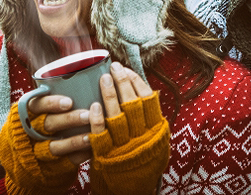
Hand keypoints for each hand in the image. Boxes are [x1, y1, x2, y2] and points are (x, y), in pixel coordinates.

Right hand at [24, 93, 92, 164]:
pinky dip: (77, 157)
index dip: (52, 103)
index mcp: (30, 112)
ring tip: (90, 135)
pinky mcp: (50, 163)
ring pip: (54, 146)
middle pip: (48, 124)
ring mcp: (39, 148)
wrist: (25, 152)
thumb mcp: (42, 103)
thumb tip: (88, 63)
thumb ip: (59, 87)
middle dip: (68, 120)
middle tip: (87, 115)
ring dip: (73, 141)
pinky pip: (63, 161)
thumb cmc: (43, 116)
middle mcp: (33, 129)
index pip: (37, 105)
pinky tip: (90, 151)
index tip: (69, 101)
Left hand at [89, 62, 169, 194]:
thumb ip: (152, 116)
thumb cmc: (146, 158)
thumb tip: (145, 88)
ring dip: (110, 95)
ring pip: (117, 115)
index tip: (127, 69)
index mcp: (156, 129)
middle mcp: (142, 135)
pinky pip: (101, 134)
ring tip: (103, 78)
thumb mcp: (157, 137)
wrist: (135, 188)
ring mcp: (124, 145)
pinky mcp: (107, 155)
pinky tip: (93, 104)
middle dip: (123, 82)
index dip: (137, 81)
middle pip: (133, 103)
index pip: (148, 99)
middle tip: (114, 67)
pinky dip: (97, 119)